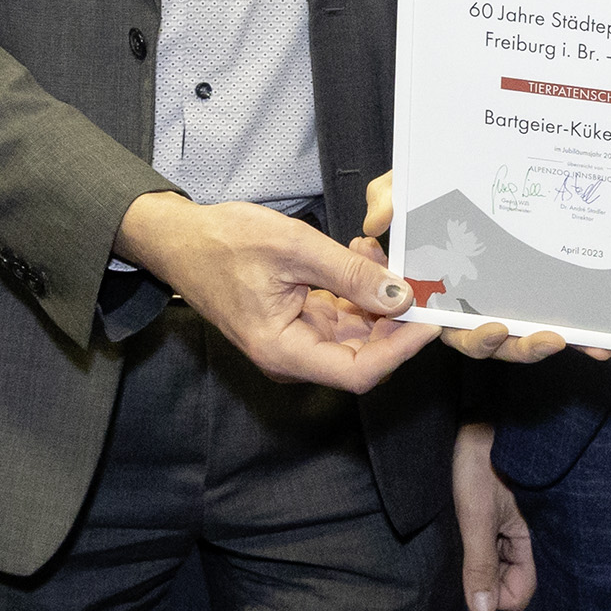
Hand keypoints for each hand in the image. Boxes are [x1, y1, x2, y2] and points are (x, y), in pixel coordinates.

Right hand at [121, 192, 436, 390]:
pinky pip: (341, 316)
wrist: (180, 239)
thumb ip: (350, 273)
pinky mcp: (298, 322)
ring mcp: (295, 340)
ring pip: (356, 333)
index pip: (360, 371)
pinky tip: (363, 257)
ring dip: (379, 299)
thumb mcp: (294, 247)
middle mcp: (291, 356)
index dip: (401, 350)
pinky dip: (358, 290)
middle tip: (422, 280)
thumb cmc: (222, 243)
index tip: (430, 320)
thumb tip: (400, 295)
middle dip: (396, 320)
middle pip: (364, 355)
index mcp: (283, 352)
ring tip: (384, 256)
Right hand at [352, 174, 610, 364]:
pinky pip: (553, 313)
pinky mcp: (532, 288)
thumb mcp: (400, 188)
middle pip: (495, 340)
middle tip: (550, 338)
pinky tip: (605, 339)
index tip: (497, 329)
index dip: (477, 337)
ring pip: (526, 334)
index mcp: (438, 292)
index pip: (454, 327)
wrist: (446, 173)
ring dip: (552, 341)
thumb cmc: (419, 189)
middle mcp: (470, 304)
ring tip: (584, 339)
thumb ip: (388, 201)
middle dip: (523, 346)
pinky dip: (579, 329)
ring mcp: (503, 297)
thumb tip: (379, 222)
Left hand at [454, 422, 534, 610]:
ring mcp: (517, 524)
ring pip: (500, 561)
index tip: (472, 566)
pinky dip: (482, 537)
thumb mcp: (475, 514)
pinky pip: (496, 541)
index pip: (519, 594)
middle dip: (487, 572)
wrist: (479, 417)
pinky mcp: (506, 511)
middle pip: (510, 580)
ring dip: (482, 551)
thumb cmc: (480, 460)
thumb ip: (480, 563)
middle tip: (468, 538)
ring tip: (468, 520)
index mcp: (532, 539)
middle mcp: (530, 536)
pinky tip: (470, 515)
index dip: (494, 592)